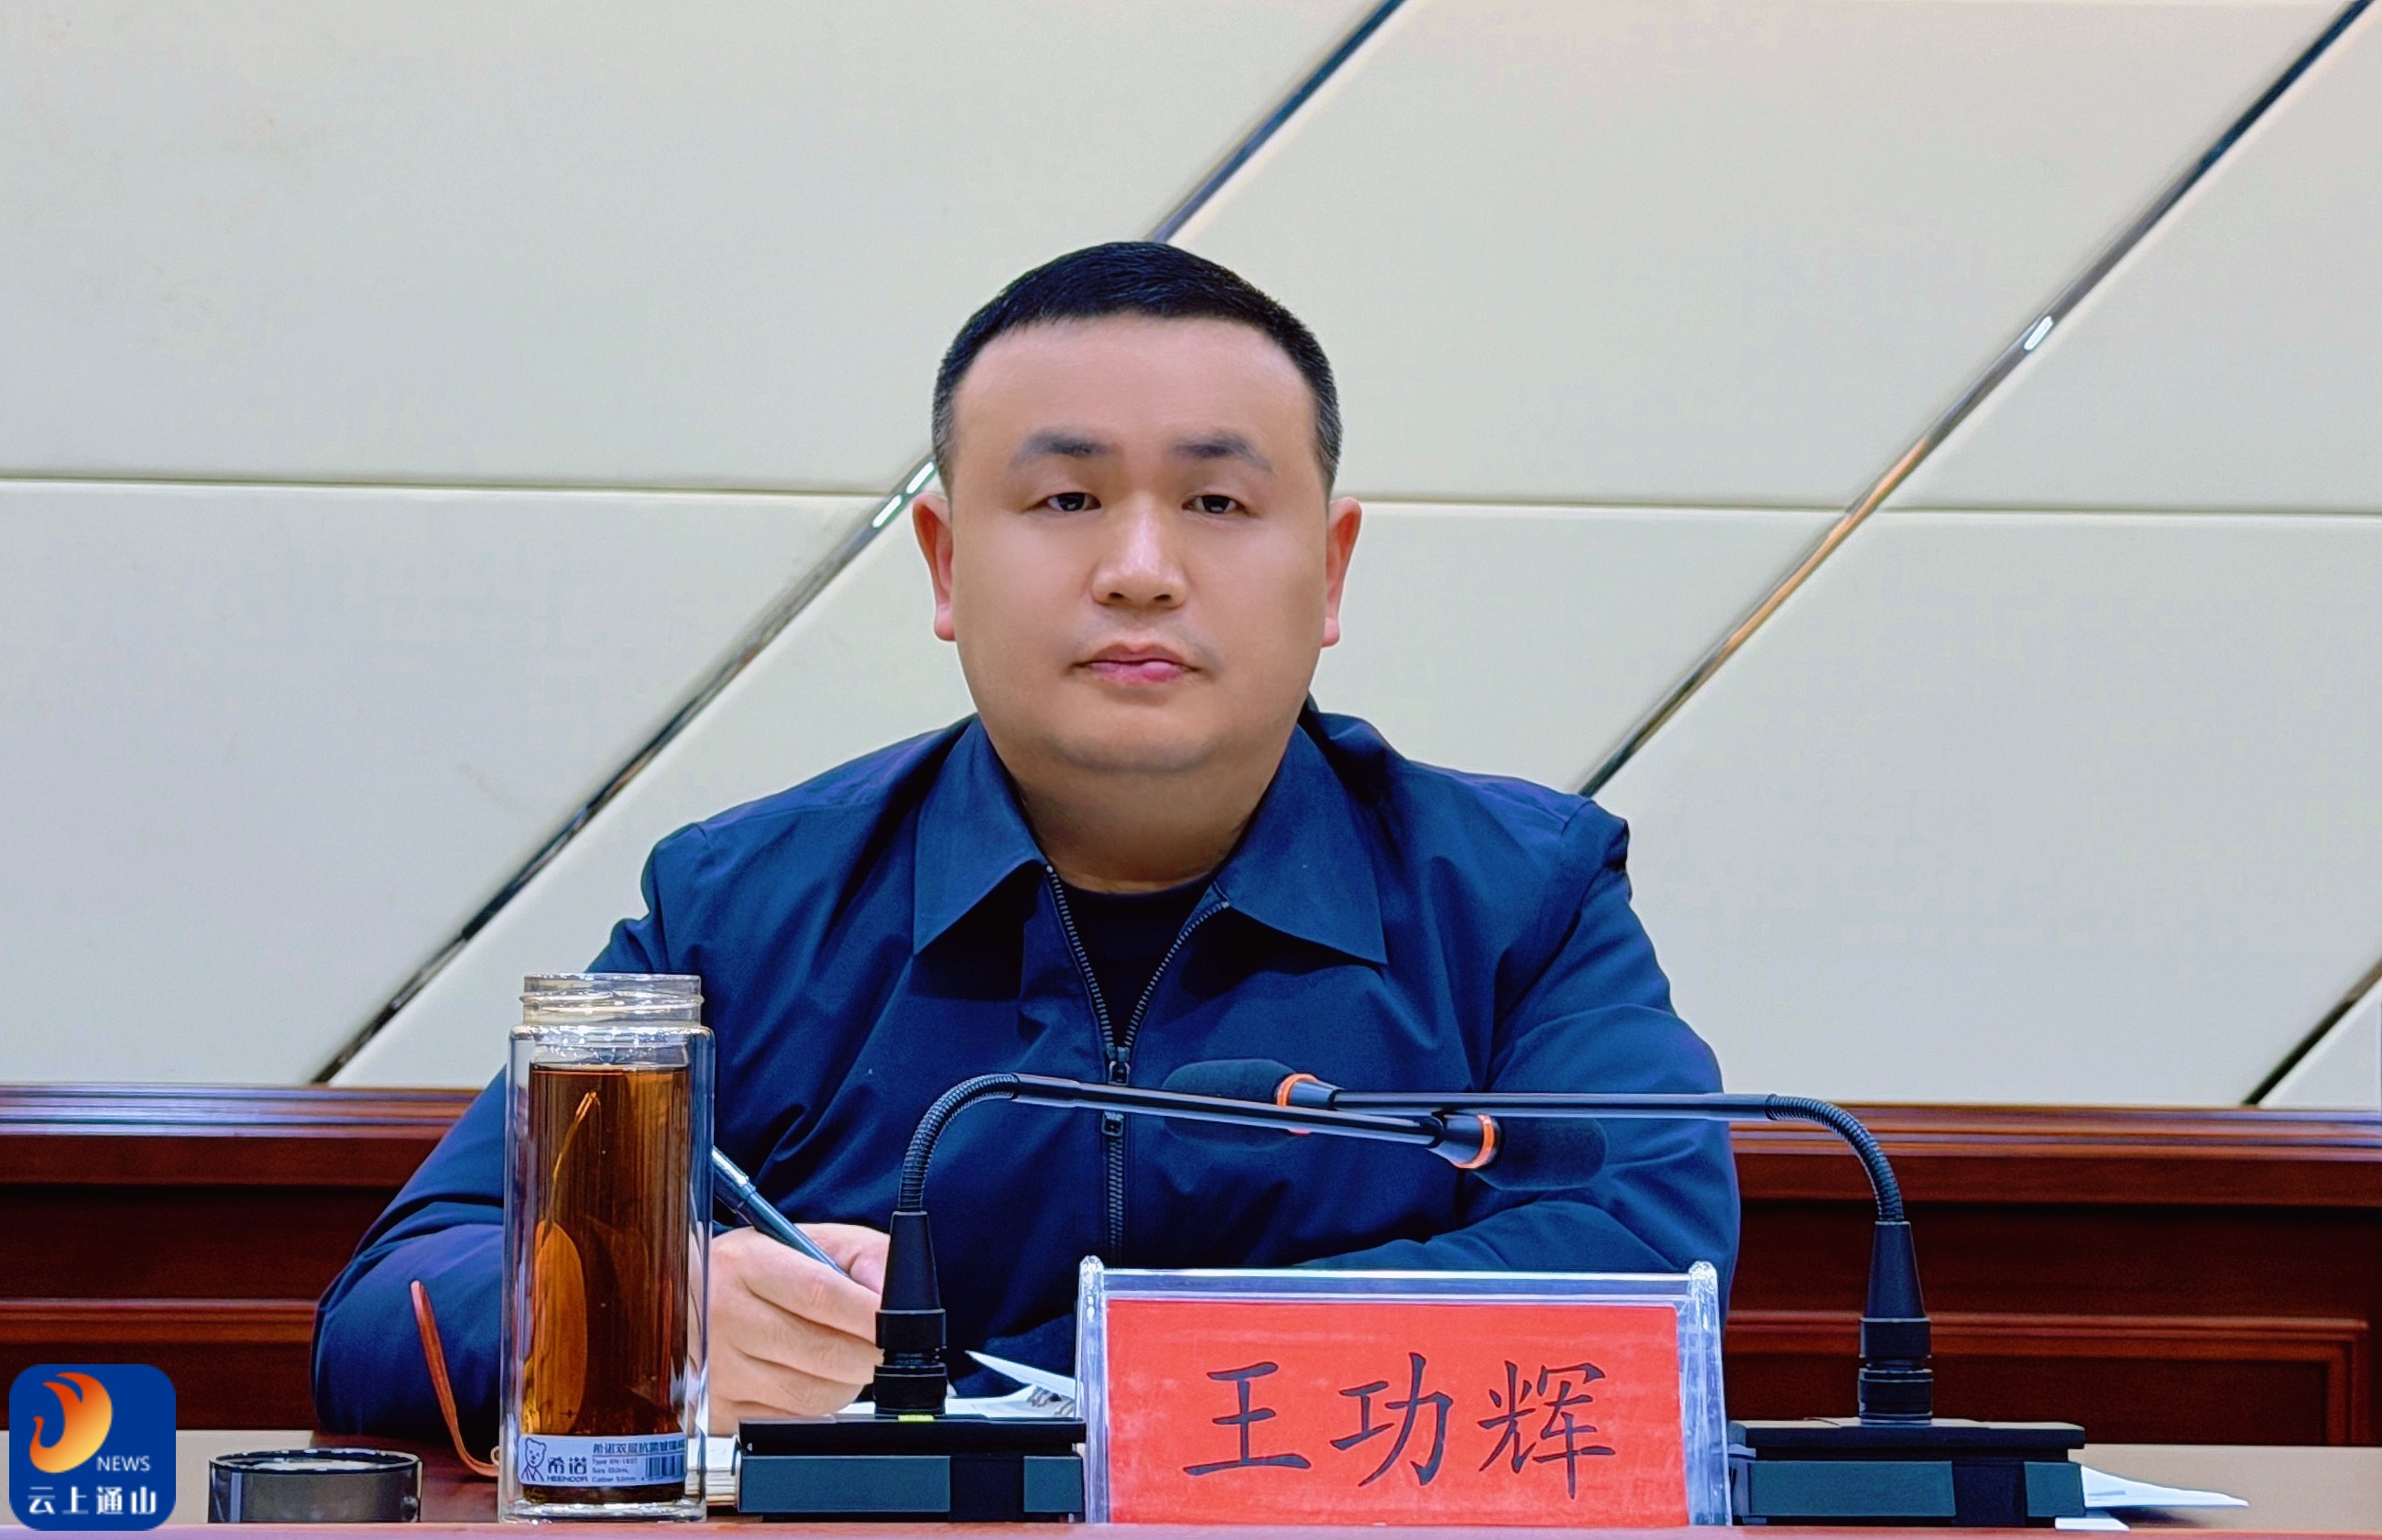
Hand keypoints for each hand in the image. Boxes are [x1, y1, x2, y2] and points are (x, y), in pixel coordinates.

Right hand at [708, 1223, 888, 1429]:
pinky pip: (792, 1423)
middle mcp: (724, 1317)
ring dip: (845, 1383)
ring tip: (838, 1358)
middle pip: (823, 1353)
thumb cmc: (757, 1271)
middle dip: (869, 1355)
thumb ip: (863, 1256)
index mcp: (746, 1264)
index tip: (900, 1325)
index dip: (870, 1315)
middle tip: (881, 1347)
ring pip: (813, 1396)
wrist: (685, 1301)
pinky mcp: (719, 1412)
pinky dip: (816, 1408)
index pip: (820, 1294)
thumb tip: (897, 1295)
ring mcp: (718, 1371)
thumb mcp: (806, 1240)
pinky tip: (807, 1380)